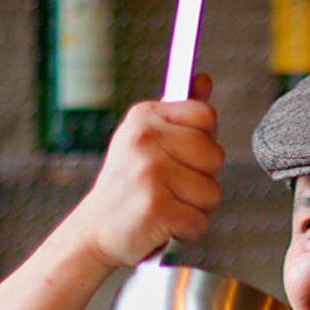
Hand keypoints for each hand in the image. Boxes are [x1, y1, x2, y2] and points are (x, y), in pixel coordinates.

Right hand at [75, 78, 225, 270]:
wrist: (94, 231)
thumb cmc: (128, 185)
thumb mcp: (146, 140)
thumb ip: (179, 113)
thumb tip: (203, 79)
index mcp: (144, 117)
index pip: (206, 116)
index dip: (203, 141)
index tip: (181, 156)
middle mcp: (145, 139)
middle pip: (215, 155)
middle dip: (201, 178)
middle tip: (170, 187)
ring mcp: (150, 173)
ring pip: (211, 192)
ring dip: (194, 207)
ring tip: (165, 204)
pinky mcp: (156, 208)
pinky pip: (199, 221)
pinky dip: (185, 230)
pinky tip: (161, 224)